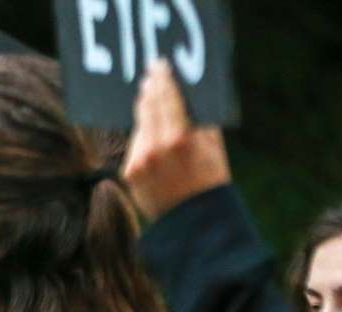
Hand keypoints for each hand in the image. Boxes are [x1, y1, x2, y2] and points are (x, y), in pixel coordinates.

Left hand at [121, 58, 230, 221]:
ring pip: (140, 125)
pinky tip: (147, 124)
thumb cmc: (209, 176)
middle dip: (150, 89)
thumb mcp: (212, 143)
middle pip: (148, 107)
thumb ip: (197, 118)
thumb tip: (185, 92)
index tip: (160, 65)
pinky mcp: (129, 172)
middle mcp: (155, 148)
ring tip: (147, 93)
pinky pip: (135, 145)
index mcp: (180, 138)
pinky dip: (142, 134)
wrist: (193, 217)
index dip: (163, 79)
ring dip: (144, 108)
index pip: (168, 98)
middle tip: (150, 73)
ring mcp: (139, 161)